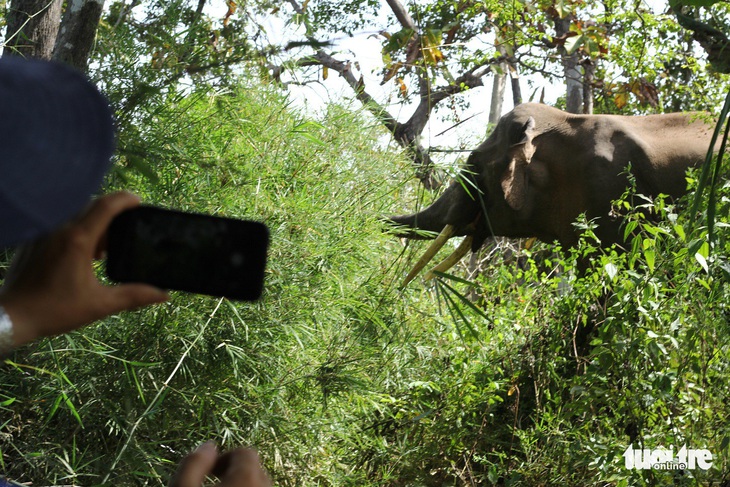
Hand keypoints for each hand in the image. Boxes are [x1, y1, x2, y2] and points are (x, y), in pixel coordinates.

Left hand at [0, 191, 168, 346]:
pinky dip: (78, 231)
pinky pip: (61, 224)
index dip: (125, 199)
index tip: (139, 202)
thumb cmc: (54, 311)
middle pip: (92, 206)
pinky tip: (84, 255)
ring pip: (76, 215)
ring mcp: (44, 232)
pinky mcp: (34, 239)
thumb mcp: (99, 305)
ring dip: (95, 224)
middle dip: (113, 213)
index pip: (105, 205)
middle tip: (128, 229)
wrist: (11, 316)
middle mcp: (59, 229)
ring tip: (106, 249)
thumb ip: (134, 296)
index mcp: (78, 240)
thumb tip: (164, 295)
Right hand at [169, 442, 270, 486]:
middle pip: (255, 468)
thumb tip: (208, 445)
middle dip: (235, 470)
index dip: (224, 457)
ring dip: (243, 483)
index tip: (208, 471)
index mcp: (247, 478)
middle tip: (211, 483)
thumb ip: (193, 463)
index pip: (246, 453)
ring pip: (259, 484)